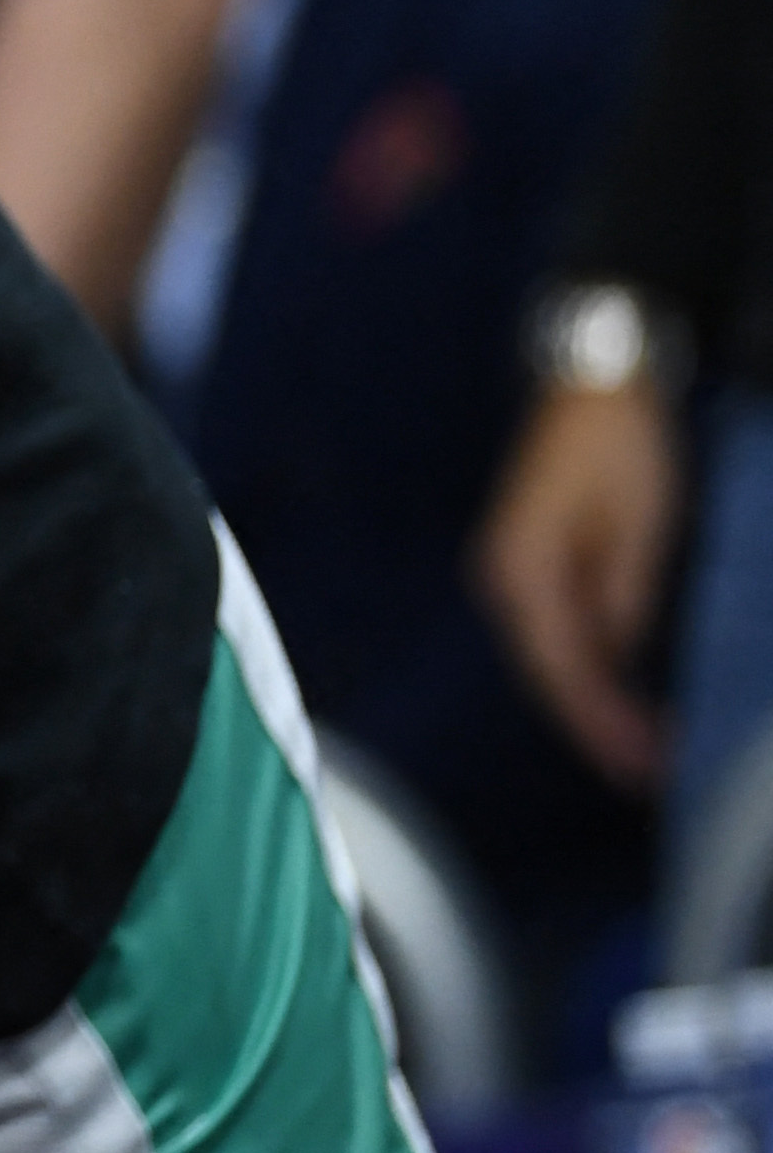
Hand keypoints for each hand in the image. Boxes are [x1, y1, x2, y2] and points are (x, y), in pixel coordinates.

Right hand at [481, 378, 680, 786]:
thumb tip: (618, 654)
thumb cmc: (619, 445)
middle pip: (549, 673)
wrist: (592, 381)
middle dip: (597, 725)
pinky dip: (590, 666)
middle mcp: (505, 581)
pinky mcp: (533, 562)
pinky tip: (619, 690)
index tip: (642, 766)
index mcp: (523, 574)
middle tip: (649, 771)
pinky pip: (560, 630)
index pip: (563, 670)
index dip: (601, 724)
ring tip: (643, 744)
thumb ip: (623, 595)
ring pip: (553, 657)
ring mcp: (513, 572)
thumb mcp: (640, 523)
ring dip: (594, 700)